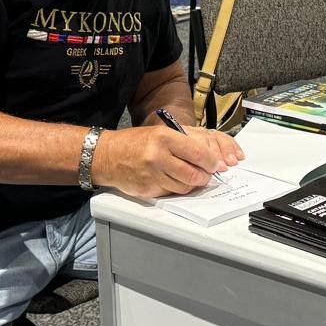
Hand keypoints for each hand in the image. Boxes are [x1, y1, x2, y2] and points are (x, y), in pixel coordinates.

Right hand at [93, 126, 241, 198]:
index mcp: (164, 137)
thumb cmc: (138, 142)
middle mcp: (157, 156)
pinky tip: (172, 179)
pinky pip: (171, 193)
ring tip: (189, 175)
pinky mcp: (147, 190)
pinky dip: (176, 188)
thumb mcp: (163, 132)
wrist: (107, 155)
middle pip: (194, 174)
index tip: (217, 165)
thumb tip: (213, 156)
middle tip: (207, 173)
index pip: (198, 153)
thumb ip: (188, 141)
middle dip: (205, 176)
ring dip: (192, 184)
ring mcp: (151, 175)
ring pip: (184, 187)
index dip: (212, 161)